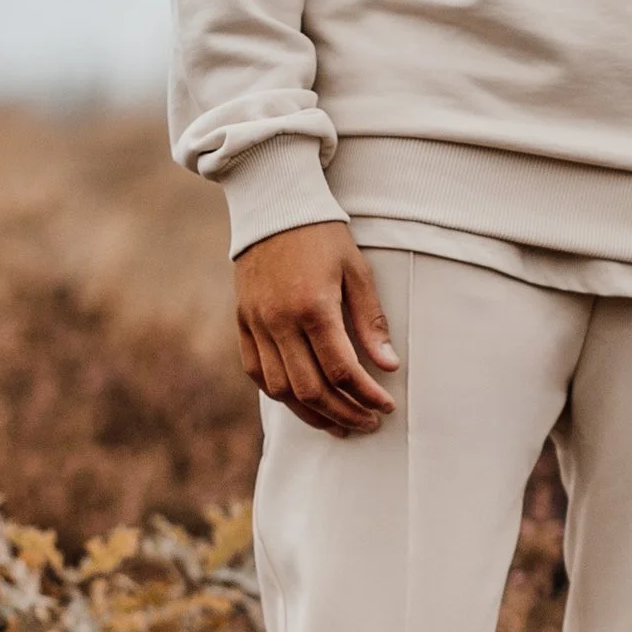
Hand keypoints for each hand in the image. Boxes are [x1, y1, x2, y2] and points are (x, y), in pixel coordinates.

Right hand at [233, 223, 398, 436]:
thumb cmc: (323, 236)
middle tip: (367, 422)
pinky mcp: (243, 322)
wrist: (274, 208)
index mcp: (313, 307)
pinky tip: (302, 401)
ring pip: (281, 389)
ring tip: (338, 423)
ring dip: (311, 413)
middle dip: (343, 413)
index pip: (342, 370)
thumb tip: (388, 365)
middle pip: (311, 389)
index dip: (366, 395)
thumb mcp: (357, 271)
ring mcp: (257, 324)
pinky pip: (256, 371)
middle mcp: (280, 321)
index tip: (386, 406)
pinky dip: (279, 394)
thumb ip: (371, 321)